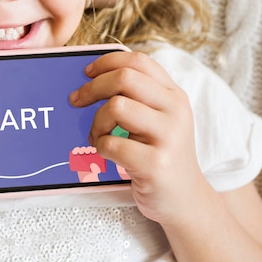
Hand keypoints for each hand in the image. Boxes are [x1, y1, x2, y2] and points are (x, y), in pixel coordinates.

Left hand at [69, 51, 209, 224]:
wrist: (185, 200)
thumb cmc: (161, 155)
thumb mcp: (160, 119)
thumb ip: (138, 96)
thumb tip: (94, 75)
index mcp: (174, 95)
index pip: (139, 61)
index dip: (107, 62)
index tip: (87, 72)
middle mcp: (175, 111)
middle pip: (124, 78)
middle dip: (92, 87)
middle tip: (76, 100)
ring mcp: (168, 137)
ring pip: (116, 107)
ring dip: (96, 122)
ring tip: (98, 135)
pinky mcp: (156, 164)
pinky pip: (111, 143)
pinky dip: (100, 147)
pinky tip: (108, 154)